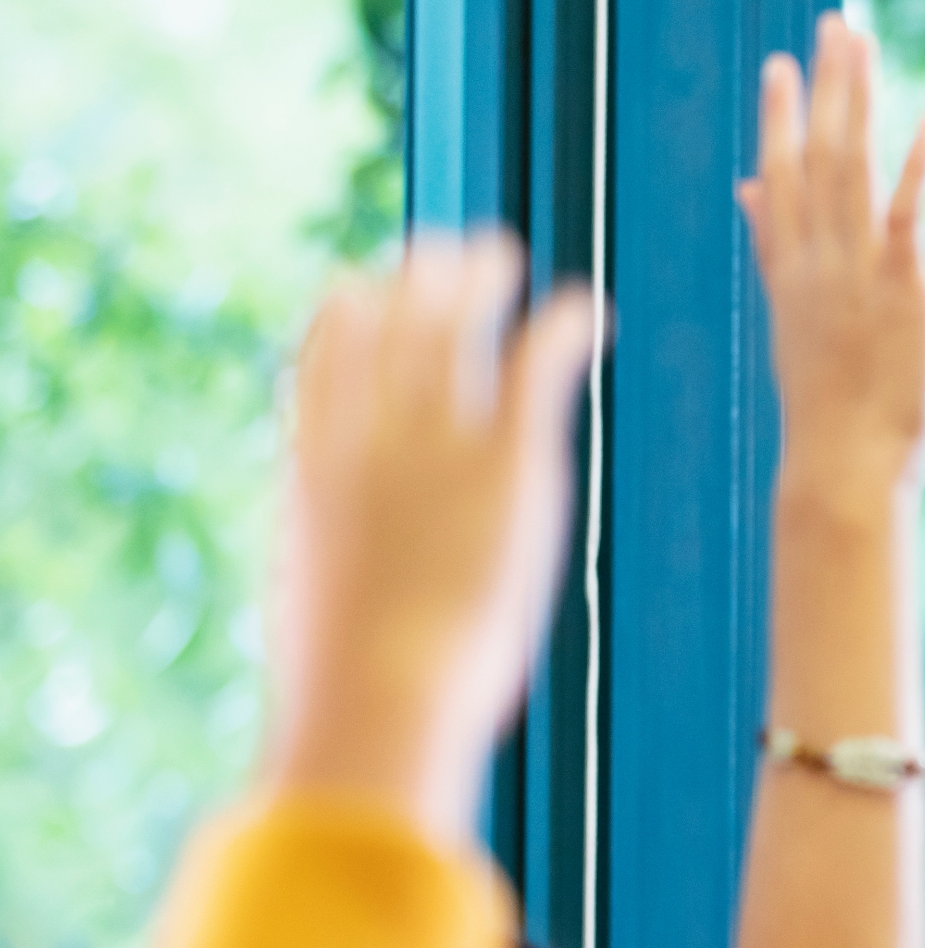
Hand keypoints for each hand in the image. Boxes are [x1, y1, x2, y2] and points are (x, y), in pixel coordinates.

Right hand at [264, 232, 603, 841]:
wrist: (381, 695)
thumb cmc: (350, 692)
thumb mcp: (323, 622)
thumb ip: (334, 590)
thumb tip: (332, 633)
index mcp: (314, 475)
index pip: (318, 367)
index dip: (344, 319)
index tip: (362, 290)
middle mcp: (369, 440)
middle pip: (386, 328)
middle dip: (413, 280)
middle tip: (444, 252)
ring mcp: (436, 444)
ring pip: (453, 328)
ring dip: (478, 281)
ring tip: (503, 253)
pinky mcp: (509, 462)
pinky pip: (535, 368)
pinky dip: (559, 327)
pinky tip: (587, 308)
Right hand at [738, 12, 924, 497]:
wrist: (840, 461)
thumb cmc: (825, 401)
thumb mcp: (792, 316)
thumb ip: (772, 244)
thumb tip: (751, 189)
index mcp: (790, 266)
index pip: (779, 174)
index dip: (780, 117)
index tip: (781, 62)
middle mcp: (815, 257)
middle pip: (814, 156)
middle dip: (824, 88)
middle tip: (834, 25)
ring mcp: (854, 269)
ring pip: (850, 167)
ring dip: (858, 102)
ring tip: (863, 44)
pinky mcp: (899, 286)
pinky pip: (906, 213)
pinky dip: (916, 166)